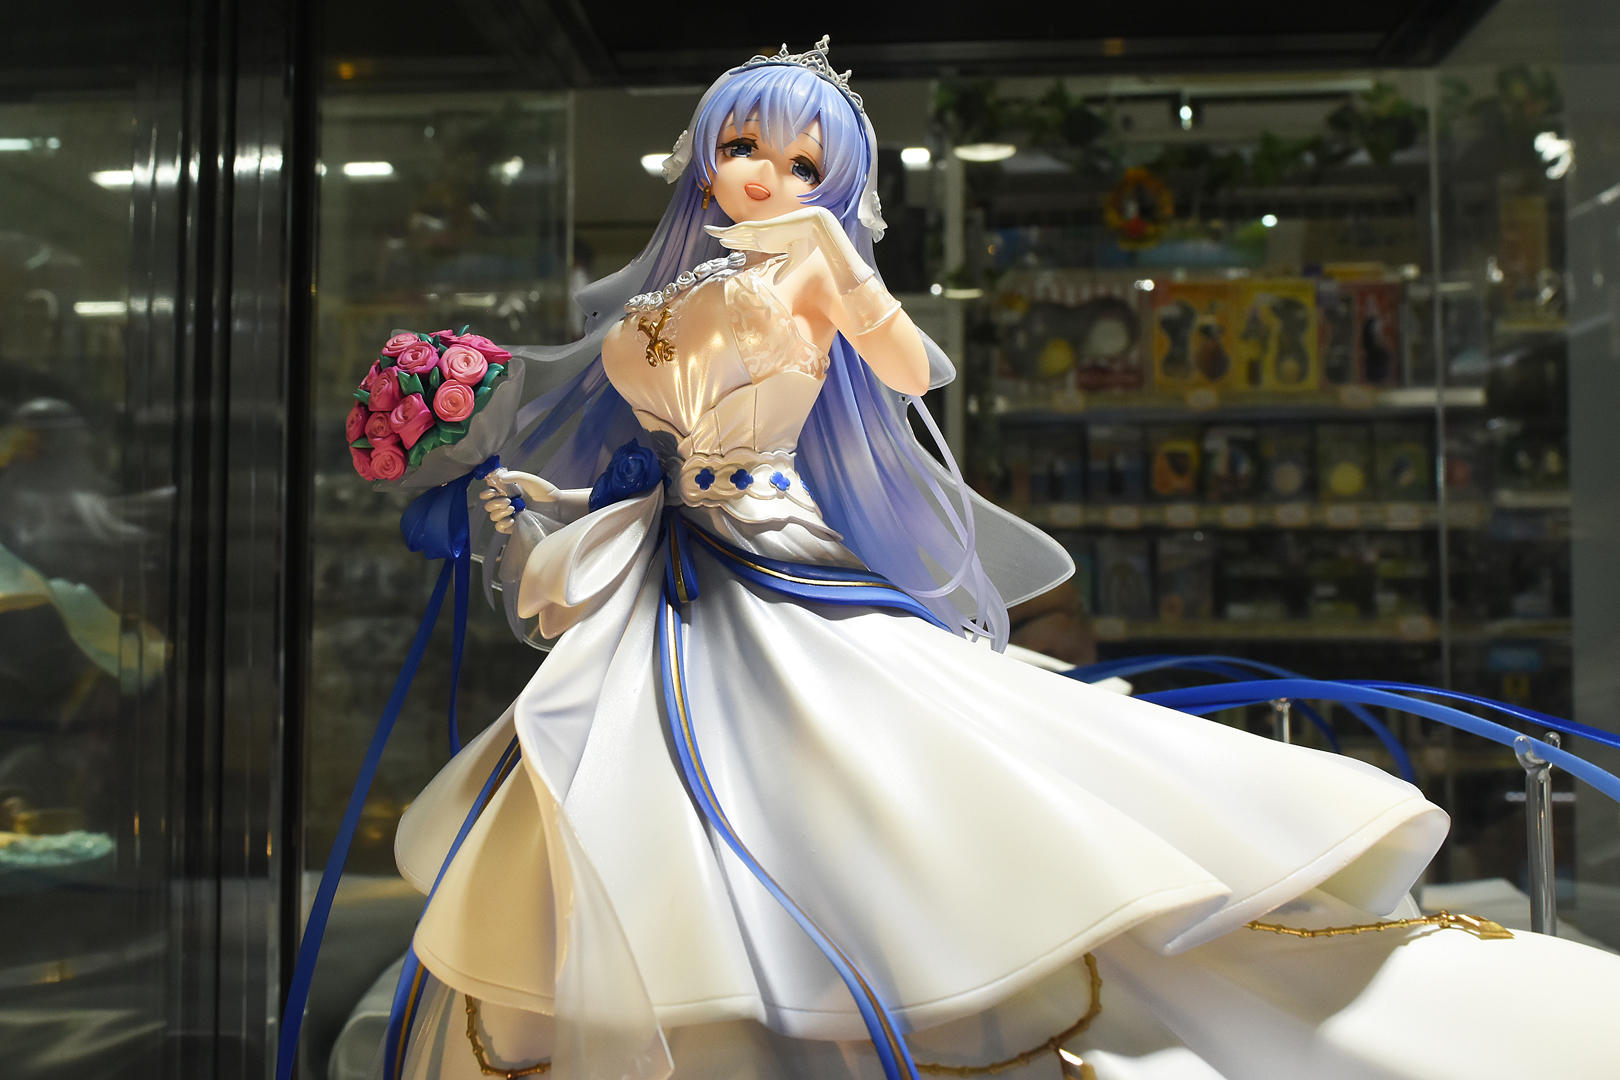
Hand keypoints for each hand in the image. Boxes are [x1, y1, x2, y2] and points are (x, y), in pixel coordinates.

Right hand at [479, 468, 556, 533]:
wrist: (558, 507)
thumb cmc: (546, 492)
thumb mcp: (530, 480)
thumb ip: (515, 476)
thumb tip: (498, 477)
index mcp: (508, 491)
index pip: (489, 492)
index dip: (487, 492)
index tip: (492, 491)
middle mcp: (507, 503)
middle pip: (489, 505)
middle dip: (494, 503)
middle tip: (508, 501)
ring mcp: (510, 515)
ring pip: (493, 516)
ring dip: (499, 512)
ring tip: (512, 509)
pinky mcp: (515, 526)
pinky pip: (500, 528)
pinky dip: (502, 524)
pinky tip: (512, 520)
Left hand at [705, 206, 869, 291]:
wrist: (815, 227)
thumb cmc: (808, 242)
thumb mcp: (794, 262)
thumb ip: (783, 272)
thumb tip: (774, 283)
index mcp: (769, 242)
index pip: (749, 243)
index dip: (737, 242)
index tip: (727, 244)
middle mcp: (762, 236)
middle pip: (739, 236)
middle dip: (727, 236)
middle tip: (713, 235)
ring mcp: (761, 231)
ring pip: (736, 232)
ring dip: (722, 232)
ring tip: (708, 231)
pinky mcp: (761, 228)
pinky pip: (740, 229)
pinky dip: (728, 231)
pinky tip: (717, 232)